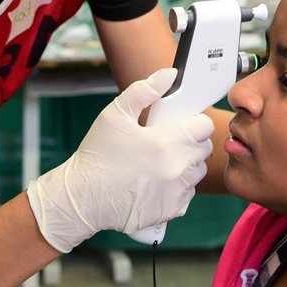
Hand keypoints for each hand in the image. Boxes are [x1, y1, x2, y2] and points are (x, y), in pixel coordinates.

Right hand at [27, 68, 213, 252]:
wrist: (82, 198)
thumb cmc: (97, 154)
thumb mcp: (115, 114)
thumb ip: (145, 90)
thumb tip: (170, 75)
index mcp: (166, 142)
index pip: (204, 126)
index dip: (193, 122)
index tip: (180, 124)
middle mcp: (176, 169)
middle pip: (204, 149)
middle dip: (190, 142)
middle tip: (167, 141)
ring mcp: (176, 192)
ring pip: (197, 172)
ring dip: (186, 165)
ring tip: (161, 162)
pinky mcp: (171, 210)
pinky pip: (188, 193)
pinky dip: (178, 187)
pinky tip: (157, 182)